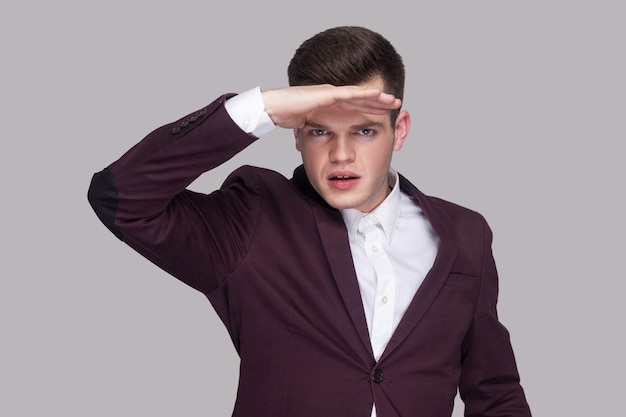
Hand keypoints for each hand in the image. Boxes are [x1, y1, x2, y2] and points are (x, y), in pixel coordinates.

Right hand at [261, 84, 400, 128]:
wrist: (273, 108)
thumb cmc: (285, 116)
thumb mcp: (306, 126)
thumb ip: (315, 130)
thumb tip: (317, 141)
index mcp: (329, 105)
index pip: (354, 107)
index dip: (369, 109)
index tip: (384, 114)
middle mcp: (332, 96)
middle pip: (361, 99)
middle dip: (379, 102)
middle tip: (396, 104)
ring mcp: (330, 93)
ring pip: (359, 94)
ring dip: (377, 97)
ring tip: (393, 100)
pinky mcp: (327, 94)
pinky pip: (350, 94)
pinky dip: (365, 94)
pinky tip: (378, 94)